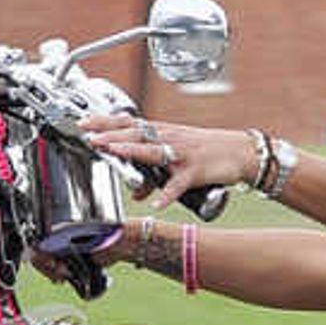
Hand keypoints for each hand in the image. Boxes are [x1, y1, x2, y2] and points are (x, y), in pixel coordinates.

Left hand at [82, 112, 250, 200]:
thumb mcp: (177, 160)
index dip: (105, 122)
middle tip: (91, 137)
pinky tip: (156, 203)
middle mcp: (169, 139)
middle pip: (136, 134)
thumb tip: (136, 193)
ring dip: (132, 151)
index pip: (128, 123)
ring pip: (153, 151)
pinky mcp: (196, 170)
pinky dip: (167, 194)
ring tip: (113, 152)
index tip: (83, 122)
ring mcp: (182, 154)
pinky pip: (179, 184)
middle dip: (111, 134)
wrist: (242, 152)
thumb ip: (153, 176)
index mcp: (162, 133)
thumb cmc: (208, 151)